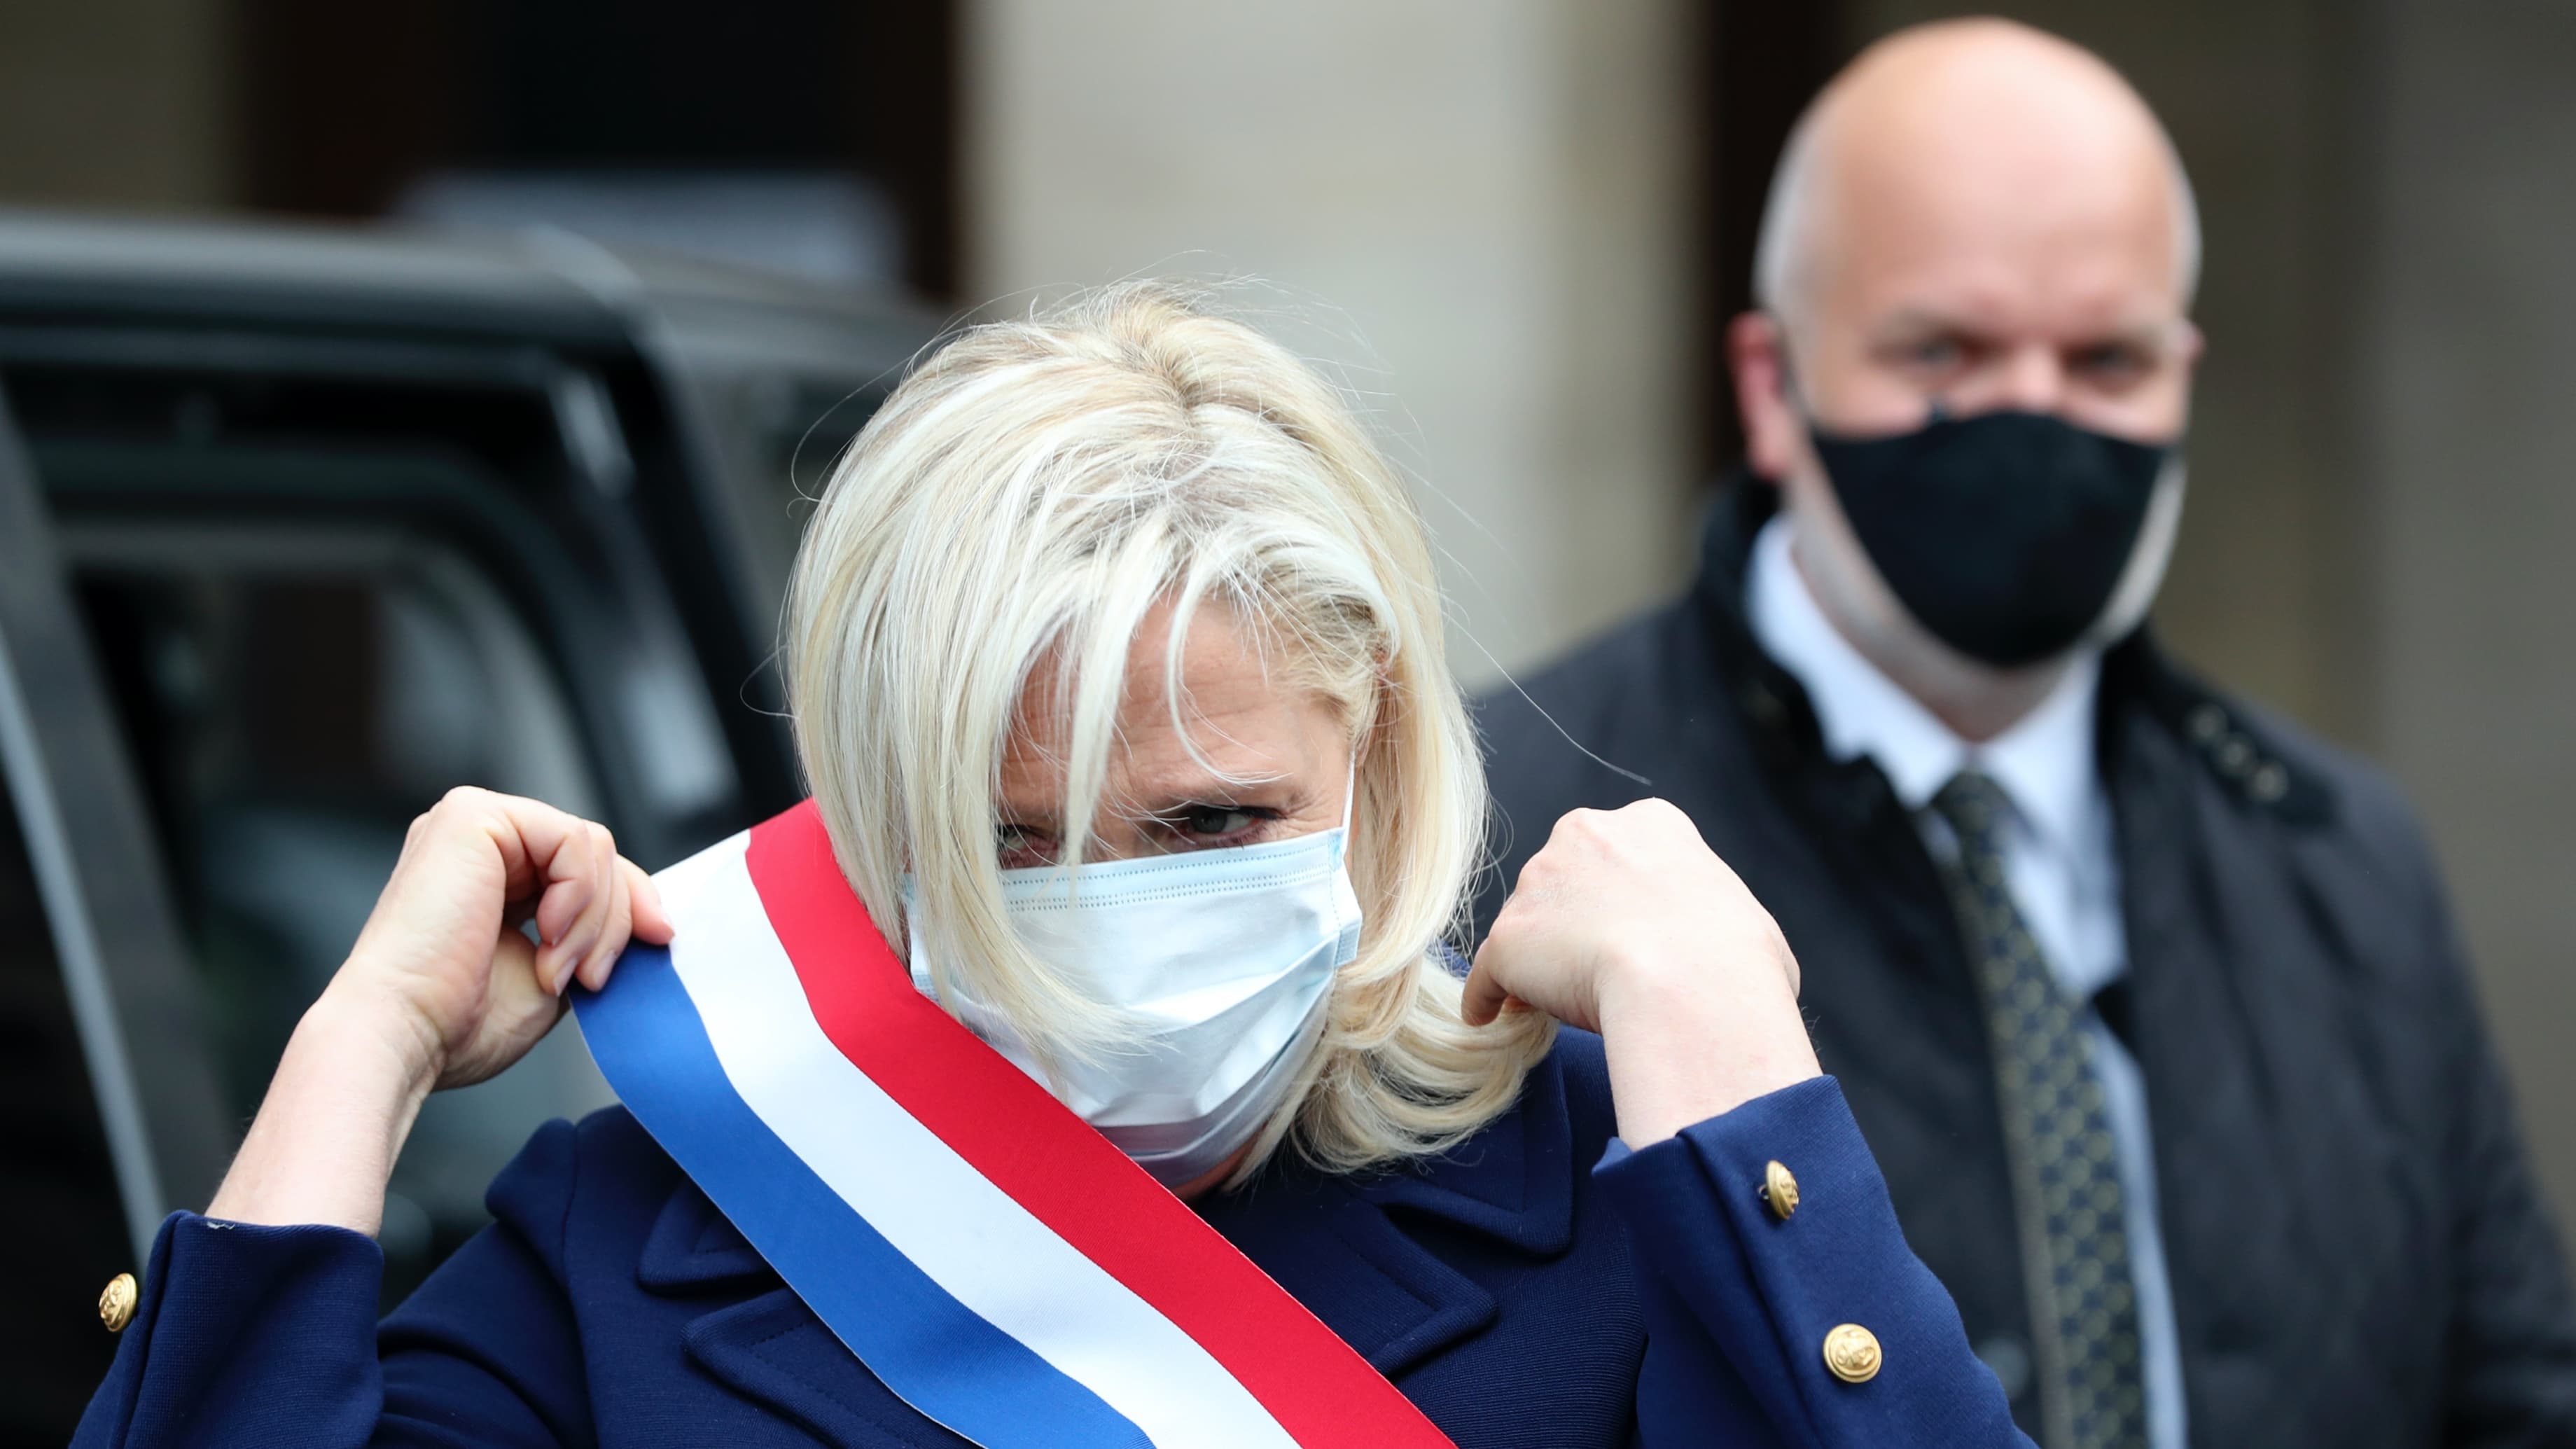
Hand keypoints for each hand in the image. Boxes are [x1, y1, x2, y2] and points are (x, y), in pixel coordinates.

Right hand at [339, 786, 673, 1093]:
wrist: (404, 1036)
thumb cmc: (458, 1024)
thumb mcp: (554, 971)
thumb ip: (590, 935)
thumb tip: (648, 921)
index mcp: (493, 875)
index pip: (588, 869)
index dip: (633, 903)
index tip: (658, 941)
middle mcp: (480, 843)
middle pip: (596, 853)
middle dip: (615, 920)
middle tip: (590, 977)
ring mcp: (472, 822)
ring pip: (591, 847)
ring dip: (593, 920)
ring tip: (555, 968)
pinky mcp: (471, 816)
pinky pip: (572, 838)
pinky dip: (578, 893)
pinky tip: (546, 933)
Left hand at [1466, 799, 1819, 1142]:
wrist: (1688, 984)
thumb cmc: (1737, 962)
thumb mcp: (1751, 924)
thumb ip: (1718, 925)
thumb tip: (1729, 958)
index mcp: (1651, 825)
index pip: (1621, 856)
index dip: (1624, 902)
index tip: (1631, 938)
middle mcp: (1584, 835)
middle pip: (1565, 881)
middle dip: (1574, 924)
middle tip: (1593, 974)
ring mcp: (1539, 883)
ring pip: (1528, 926)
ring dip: (1536, 961)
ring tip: (1552, 1005)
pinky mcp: (1507, 937)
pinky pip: (1487, 974)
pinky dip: (1487, 997)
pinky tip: (1491, 1020)